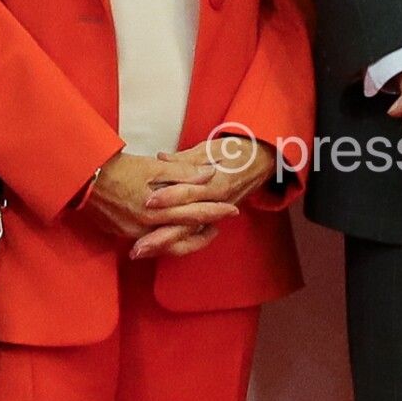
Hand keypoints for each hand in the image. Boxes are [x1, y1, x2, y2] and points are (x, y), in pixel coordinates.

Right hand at [84, 151, 238, 261]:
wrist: (82, 178)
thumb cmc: (118, 168)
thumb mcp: (153, 167)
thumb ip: (183, 172)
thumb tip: (209, 174)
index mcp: (156, 209)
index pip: (194, 213)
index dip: (215, 211)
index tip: (232, 209)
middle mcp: (146, 226)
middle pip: (184, 235)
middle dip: (205, 231)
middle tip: (222, 224)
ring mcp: (133, 233)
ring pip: (168, 245)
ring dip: (187, 238)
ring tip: (202, 230)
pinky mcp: (122, 234)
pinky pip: (151, 242)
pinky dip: (167, 238)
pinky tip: (174, 230)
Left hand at [136, 137, 280, 257]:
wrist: (263, 162)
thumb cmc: (237, 152)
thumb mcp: (212, 148)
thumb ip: (185, 159)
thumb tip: (161, 158)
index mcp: (220, 182)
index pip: (191, 192)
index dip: (170, 197)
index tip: (148, 201)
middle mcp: (218, 203)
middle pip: (188, 223)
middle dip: (162, 236)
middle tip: (138, 245)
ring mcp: (217, 214)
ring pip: (189, 233)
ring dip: (165, 244)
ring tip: (141, 251)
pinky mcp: (215, 219)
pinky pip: (195, 235)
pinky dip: (175, 244)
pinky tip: (156, 250)